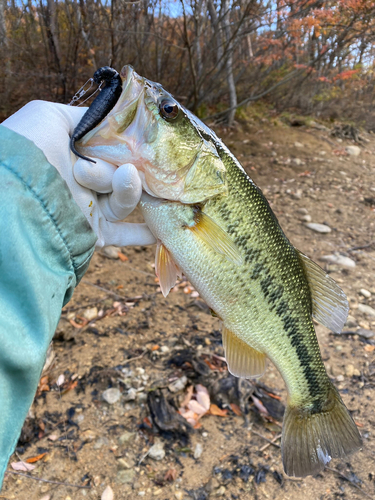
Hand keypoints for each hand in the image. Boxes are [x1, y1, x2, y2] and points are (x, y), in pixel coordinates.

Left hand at [2, 101, 155, 247]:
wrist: (17, 193)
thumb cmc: (30, 149)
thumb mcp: (51, 117)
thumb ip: (86, 117)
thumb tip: (115, 119)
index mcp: (77, 155)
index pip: (115, 150)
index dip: (133, 146)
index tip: (150, 143)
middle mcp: (84, 181)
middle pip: (125, 174)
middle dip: (130, 168)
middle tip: (127, 165)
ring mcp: (89, 207)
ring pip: (126, 199)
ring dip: (131, 190)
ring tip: (127, 179)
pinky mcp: (94, 232)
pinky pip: (125, 234)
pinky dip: (145, 234)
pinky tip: (165, 230)